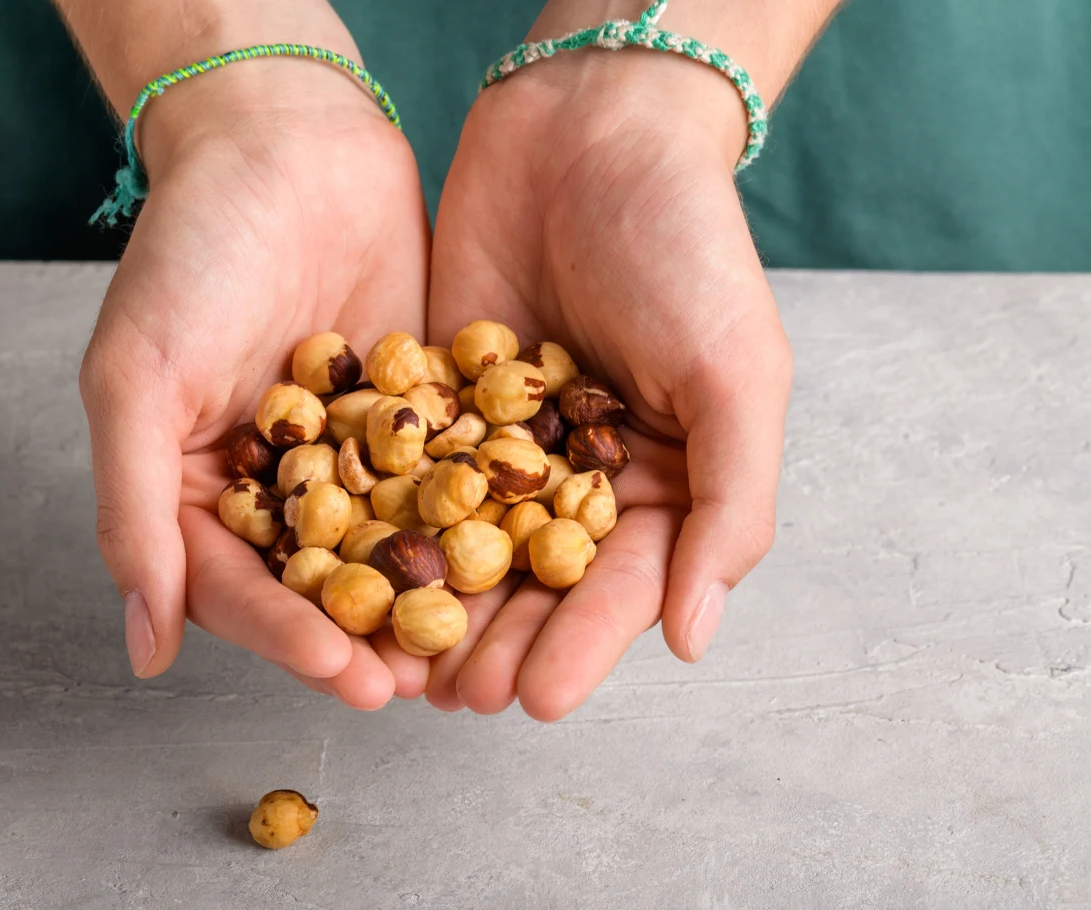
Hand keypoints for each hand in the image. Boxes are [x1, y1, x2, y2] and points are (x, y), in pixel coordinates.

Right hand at [79, 47, 431, 707]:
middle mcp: (281, 484)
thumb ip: (137, 512)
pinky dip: (476, 519)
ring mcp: (356, 451)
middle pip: (322, 585)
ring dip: (428, 598)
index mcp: (204, 490)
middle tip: (418, 682)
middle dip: (368, 634)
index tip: (339, 672)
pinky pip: (448, 477)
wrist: (283, 141)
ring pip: (393, 545)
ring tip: (472, 645)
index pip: (241, 589)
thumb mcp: (138, 380)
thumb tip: (145, 648)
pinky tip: (514, 557)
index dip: (286, 637)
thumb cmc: (191, 252)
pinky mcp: (422, 412)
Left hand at [426, 47, 791, 719]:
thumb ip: (731, 505)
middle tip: (458, 696)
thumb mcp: (737, 373)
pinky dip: (384, 522)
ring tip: (403, 664)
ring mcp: (501, 441)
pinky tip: (353, 570)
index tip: (540, 700)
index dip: (582, 646)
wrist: (590, 130)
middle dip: (499, 640)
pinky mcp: (435, 399)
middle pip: (536, 581)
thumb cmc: (687, 247)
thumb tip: (694, 636)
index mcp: (663, 482)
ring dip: (435, 605)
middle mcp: (579, 476)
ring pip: (464, 541)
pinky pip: (408, 472)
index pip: (621, 585)